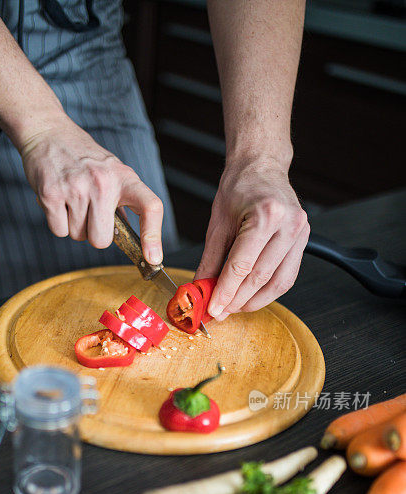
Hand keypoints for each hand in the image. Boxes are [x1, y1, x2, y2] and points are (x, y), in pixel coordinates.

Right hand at [20, 114, 163, 263]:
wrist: (49, 133)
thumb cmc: (84, 158)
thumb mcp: (113, 172)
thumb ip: (124, 203)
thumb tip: (136, 241)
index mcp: (125, 177)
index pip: (150, 207)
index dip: (153, 236)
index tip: (153, 258)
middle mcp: (103, 182)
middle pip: (102, 240)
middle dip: (94, 234)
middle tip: (89, 212)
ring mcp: (77, 188)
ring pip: (78, 236)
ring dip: (74, 225)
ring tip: (72, 199)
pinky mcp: (51, 194)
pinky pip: (59, 231)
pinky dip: (57, 222)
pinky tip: (59, 200)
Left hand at [195, 157, 309, 318]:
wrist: (261, 167)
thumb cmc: (239, 189)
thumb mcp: (217, 224)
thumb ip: (210, 261)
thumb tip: (202, 291)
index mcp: (265, 215)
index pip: (242, 266)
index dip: (225, 292)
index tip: (213, 309)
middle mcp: (288, 224)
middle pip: (260, 277)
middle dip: (237, 300)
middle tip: (219, 312)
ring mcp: (300, 233)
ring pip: (278, 283)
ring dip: (254, 301)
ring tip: (234, 307)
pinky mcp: (304, 241)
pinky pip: (287, 276)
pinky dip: (268, 291)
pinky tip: (251, 296)